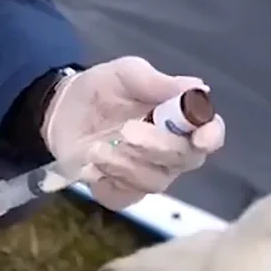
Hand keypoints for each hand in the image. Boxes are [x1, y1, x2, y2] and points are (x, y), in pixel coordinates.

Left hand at [40, 57, 225, 208]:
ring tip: (97, 147)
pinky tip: (93, 165)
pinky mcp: (121, 193)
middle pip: (184, 159)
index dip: (211, 136)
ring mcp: (147, 175)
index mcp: (180, 120)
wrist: (59, 112)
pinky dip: (110, 180)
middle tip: (126, 131)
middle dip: (157, 146)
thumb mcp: (123, 75)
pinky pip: (126, 196)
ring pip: (155, 180)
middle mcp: (171, 152)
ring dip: (126, 163)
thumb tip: (197, 88)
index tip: (201, 138)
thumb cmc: (99, 90)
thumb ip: (155, 82)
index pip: (210, 133)